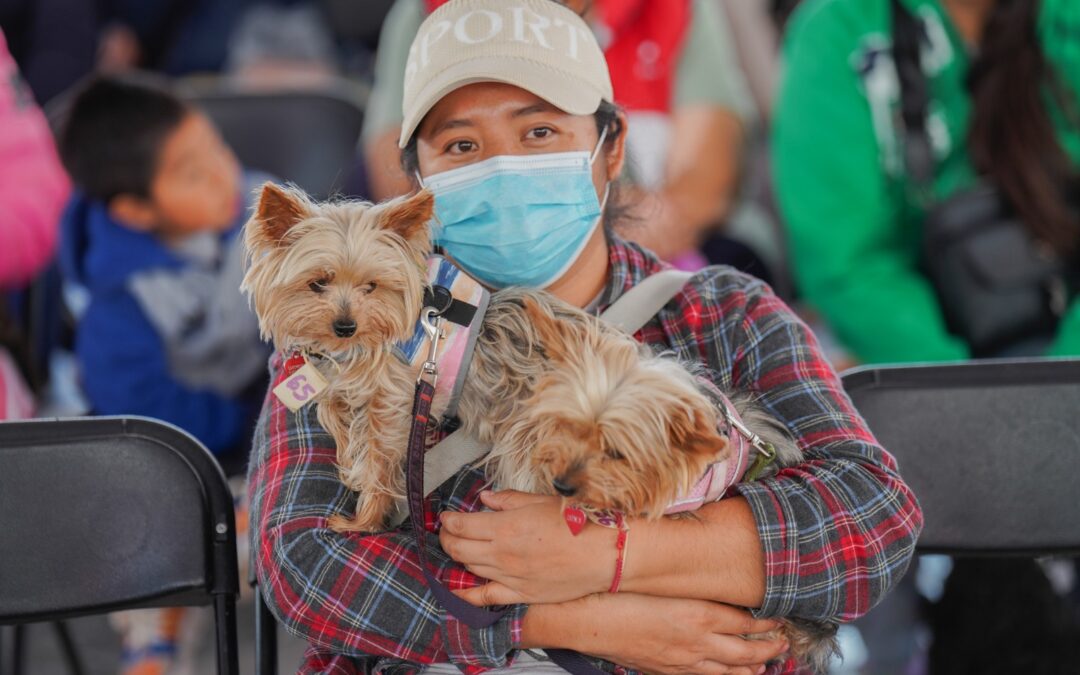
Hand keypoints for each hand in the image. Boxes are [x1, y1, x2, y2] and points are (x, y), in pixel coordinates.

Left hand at [439, 490, 617, 604]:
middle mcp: (503, 553)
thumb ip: (508, 500)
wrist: (604, 554)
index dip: (448, 521)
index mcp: (506, 526)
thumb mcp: (540, 501)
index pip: (462, 525)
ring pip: (469, 568)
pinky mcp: (521, 594)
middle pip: (459, 548)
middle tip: (446, 532)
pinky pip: (486, 597)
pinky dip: (467, 594)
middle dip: (446, 539)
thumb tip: (484, 498)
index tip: (446, 517)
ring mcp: (510, 576)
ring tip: (455, 549)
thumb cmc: (577, 522)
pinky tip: (456, 590)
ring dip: (456, 558)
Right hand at [527, 593, 787, 674]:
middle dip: (769, 648)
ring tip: (766, 663)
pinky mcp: (666, 669)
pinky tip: (727, 674)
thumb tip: (709, 567)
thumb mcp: (660, 578)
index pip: (746, 621)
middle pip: (746, 651)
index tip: (781, 615)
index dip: (768, 621)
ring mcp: (682, 660)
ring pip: (729, 671)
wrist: (585, 620)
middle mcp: (696, 642)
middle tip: (784, 642)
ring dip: (751, 667)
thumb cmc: (618, 593)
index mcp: (698, 615)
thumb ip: (689, 576)